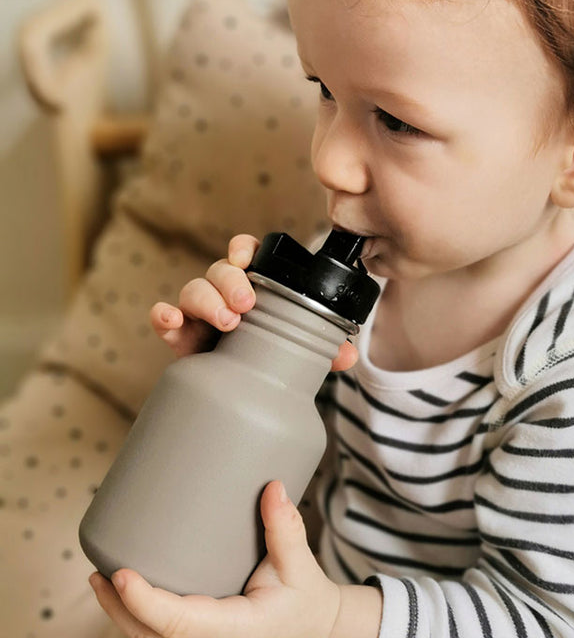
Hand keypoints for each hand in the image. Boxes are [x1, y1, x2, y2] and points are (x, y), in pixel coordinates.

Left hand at [88, 481, 342, 637]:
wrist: (319, 634)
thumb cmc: (309, 600)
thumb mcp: (302, 565)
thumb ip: (286, 527)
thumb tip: (272, 486)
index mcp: (239, 630)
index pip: (178, 623)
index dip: (144, 601)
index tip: (120, 573)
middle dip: (118, 609)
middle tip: (97, 572)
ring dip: (122, 615)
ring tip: (100, 579)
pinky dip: (138, 618)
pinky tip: (125, 593)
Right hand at [150, 233, 357, 370]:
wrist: (239, 389)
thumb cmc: (267, 356)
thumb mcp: (295, 349)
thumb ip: (320, 347)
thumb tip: (347, 354)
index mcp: (254, 285)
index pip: (246, 253)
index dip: (243, 248)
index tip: (245, 257)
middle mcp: (223, 293)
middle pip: (220, 271)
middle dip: (231, 282)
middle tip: (246, 304)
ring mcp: (199, 312)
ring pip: (194, 290)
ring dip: (208, 300)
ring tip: (227, 321)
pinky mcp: (180, 334)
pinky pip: (164, 317)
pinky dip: (163, 315)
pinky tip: (171, 319)